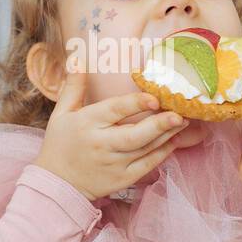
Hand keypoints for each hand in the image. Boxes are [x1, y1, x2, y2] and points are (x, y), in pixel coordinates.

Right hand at [32, 66, 194, 200]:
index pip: (114, 111)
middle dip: (159, 124)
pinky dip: (162, 153)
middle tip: (180, 114)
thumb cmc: (60, 144)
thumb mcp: (61, 113)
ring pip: (145, 149)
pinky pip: (147, 165)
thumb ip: (74, 86)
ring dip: (167, 135)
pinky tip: (174, 140)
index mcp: (86, 124)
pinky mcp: (122, 179)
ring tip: (183, 120)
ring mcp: (113, 164)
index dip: (135, 104)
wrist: (57, 184)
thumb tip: (78, 58)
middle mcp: (101, 144)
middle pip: (134, 135)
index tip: (154, 97)